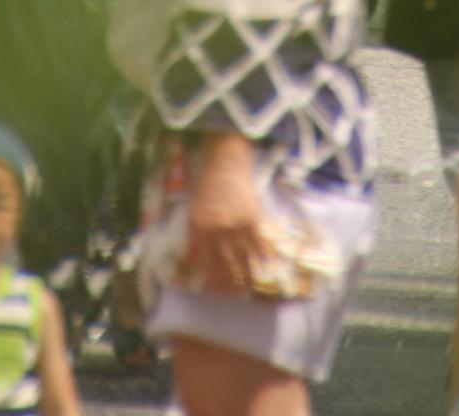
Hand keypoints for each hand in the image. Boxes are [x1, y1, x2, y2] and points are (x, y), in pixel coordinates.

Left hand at [181, 135, 268, 295]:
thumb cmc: (206, 185)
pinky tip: (265, 268)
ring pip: (242, 259)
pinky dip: (262, 257)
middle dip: (227, 283)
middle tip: (231, 295)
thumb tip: (192, 260)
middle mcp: (218, 231)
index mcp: (200, 229)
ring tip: (247, 289)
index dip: (209, 278)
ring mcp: (236, 227)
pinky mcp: (252, 220)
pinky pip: (258, 244)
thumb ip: (194, 236)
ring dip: (245, 276)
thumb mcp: (193, 210)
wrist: (225, 163)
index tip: (212, 290)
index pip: (204, 261)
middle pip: (224, 265)